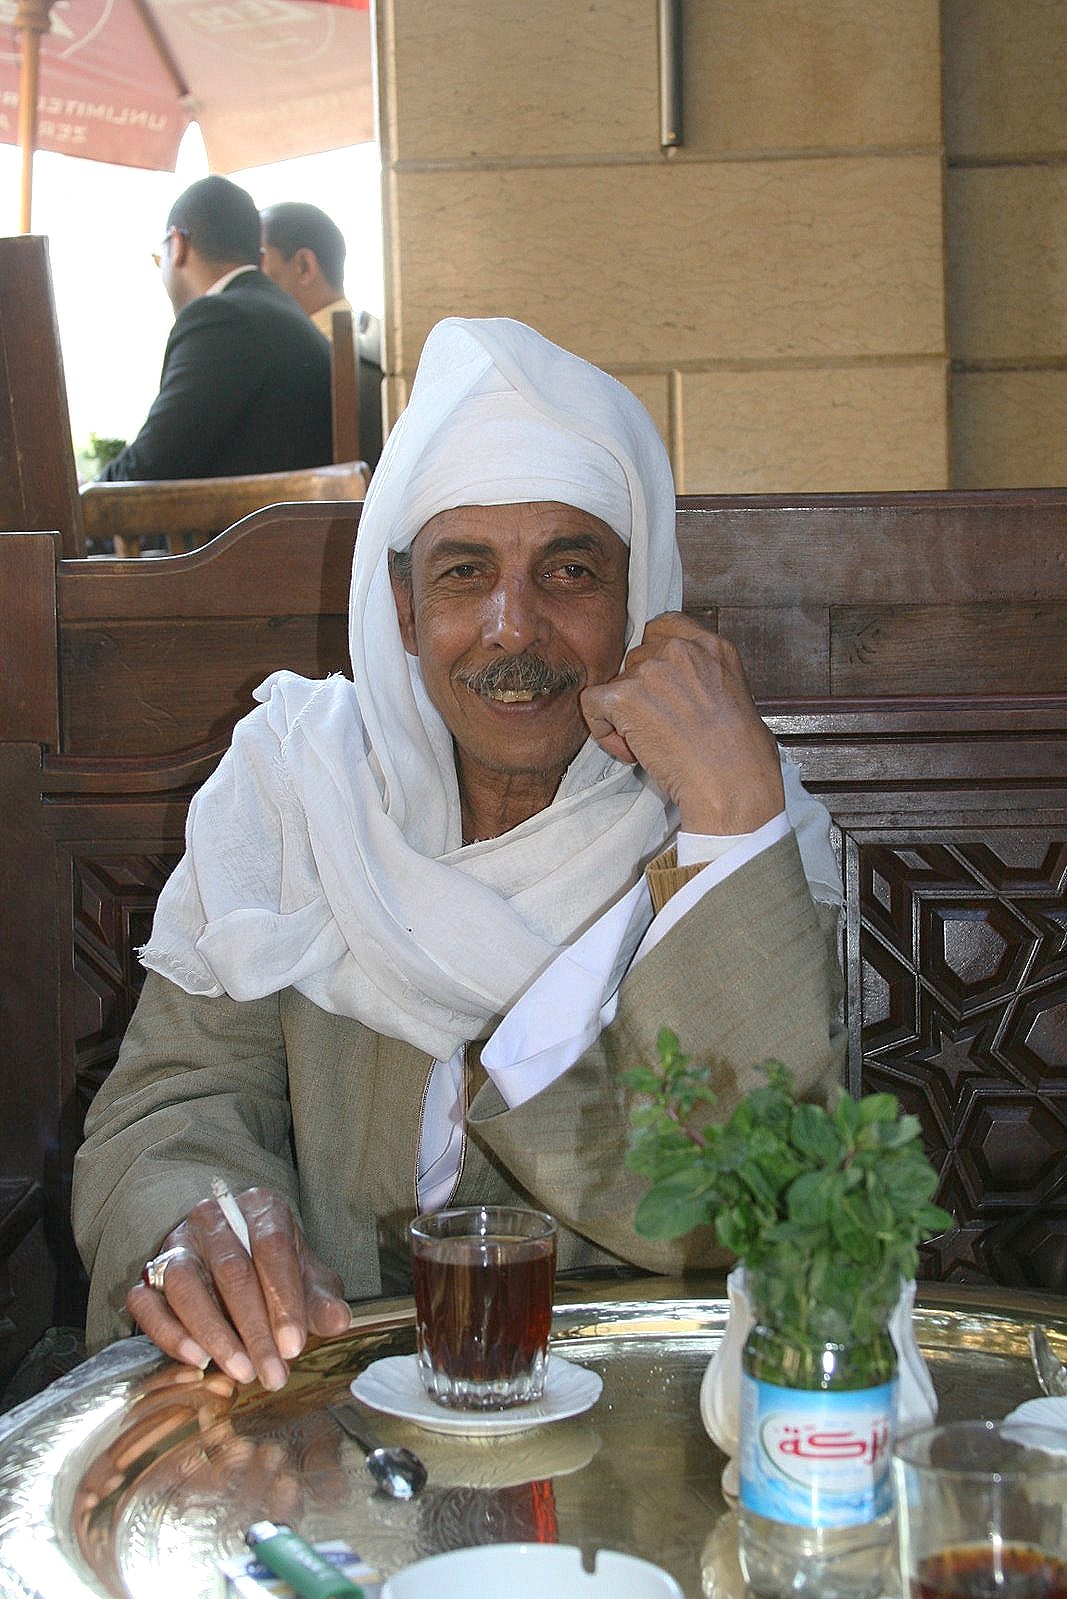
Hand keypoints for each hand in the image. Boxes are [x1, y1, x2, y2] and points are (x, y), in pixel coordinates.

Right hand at [125, 1186, 350, 1389]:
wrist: (234, 1260)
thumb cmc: (277, 1270)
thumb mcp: (307, 1278)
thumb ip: (322, 1298)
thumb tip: (337, 1320)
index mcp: (260, 1208)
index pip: (273, 1247)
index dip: (284, 1299)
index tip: (294, 1344)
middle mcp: (213, 1219)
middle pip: (232, 1270)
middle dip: (254, 1328)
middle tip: (272, 1372)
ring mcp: (177, 1244)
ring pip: (186, 1285)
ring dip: (215, 1333)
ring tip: (240, 1372)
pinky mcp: (149, 1274)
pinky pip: (147, 1302)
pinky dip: (169, 1333)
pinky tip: (197, 1360)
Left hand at [580, 613, 784, 834]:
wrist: (731, 783)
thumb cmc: (743, 757)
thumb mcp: (739, 698)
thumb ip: (707, 680)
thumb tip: (688, 693)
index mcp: (713, 648)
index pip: (664, 628)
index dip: (654, 656)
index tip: (658, 685)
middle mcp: (679, 651)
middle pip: (636, 659)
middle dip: (640, 692)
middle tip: (657, 727)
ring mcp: (650, 671)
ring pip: (615, 684)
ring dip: (624, 716)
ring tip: (649, 746)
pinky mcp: (624, 697)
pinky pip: (592, 704)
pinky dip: (602, 730)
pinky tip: (630, 752)